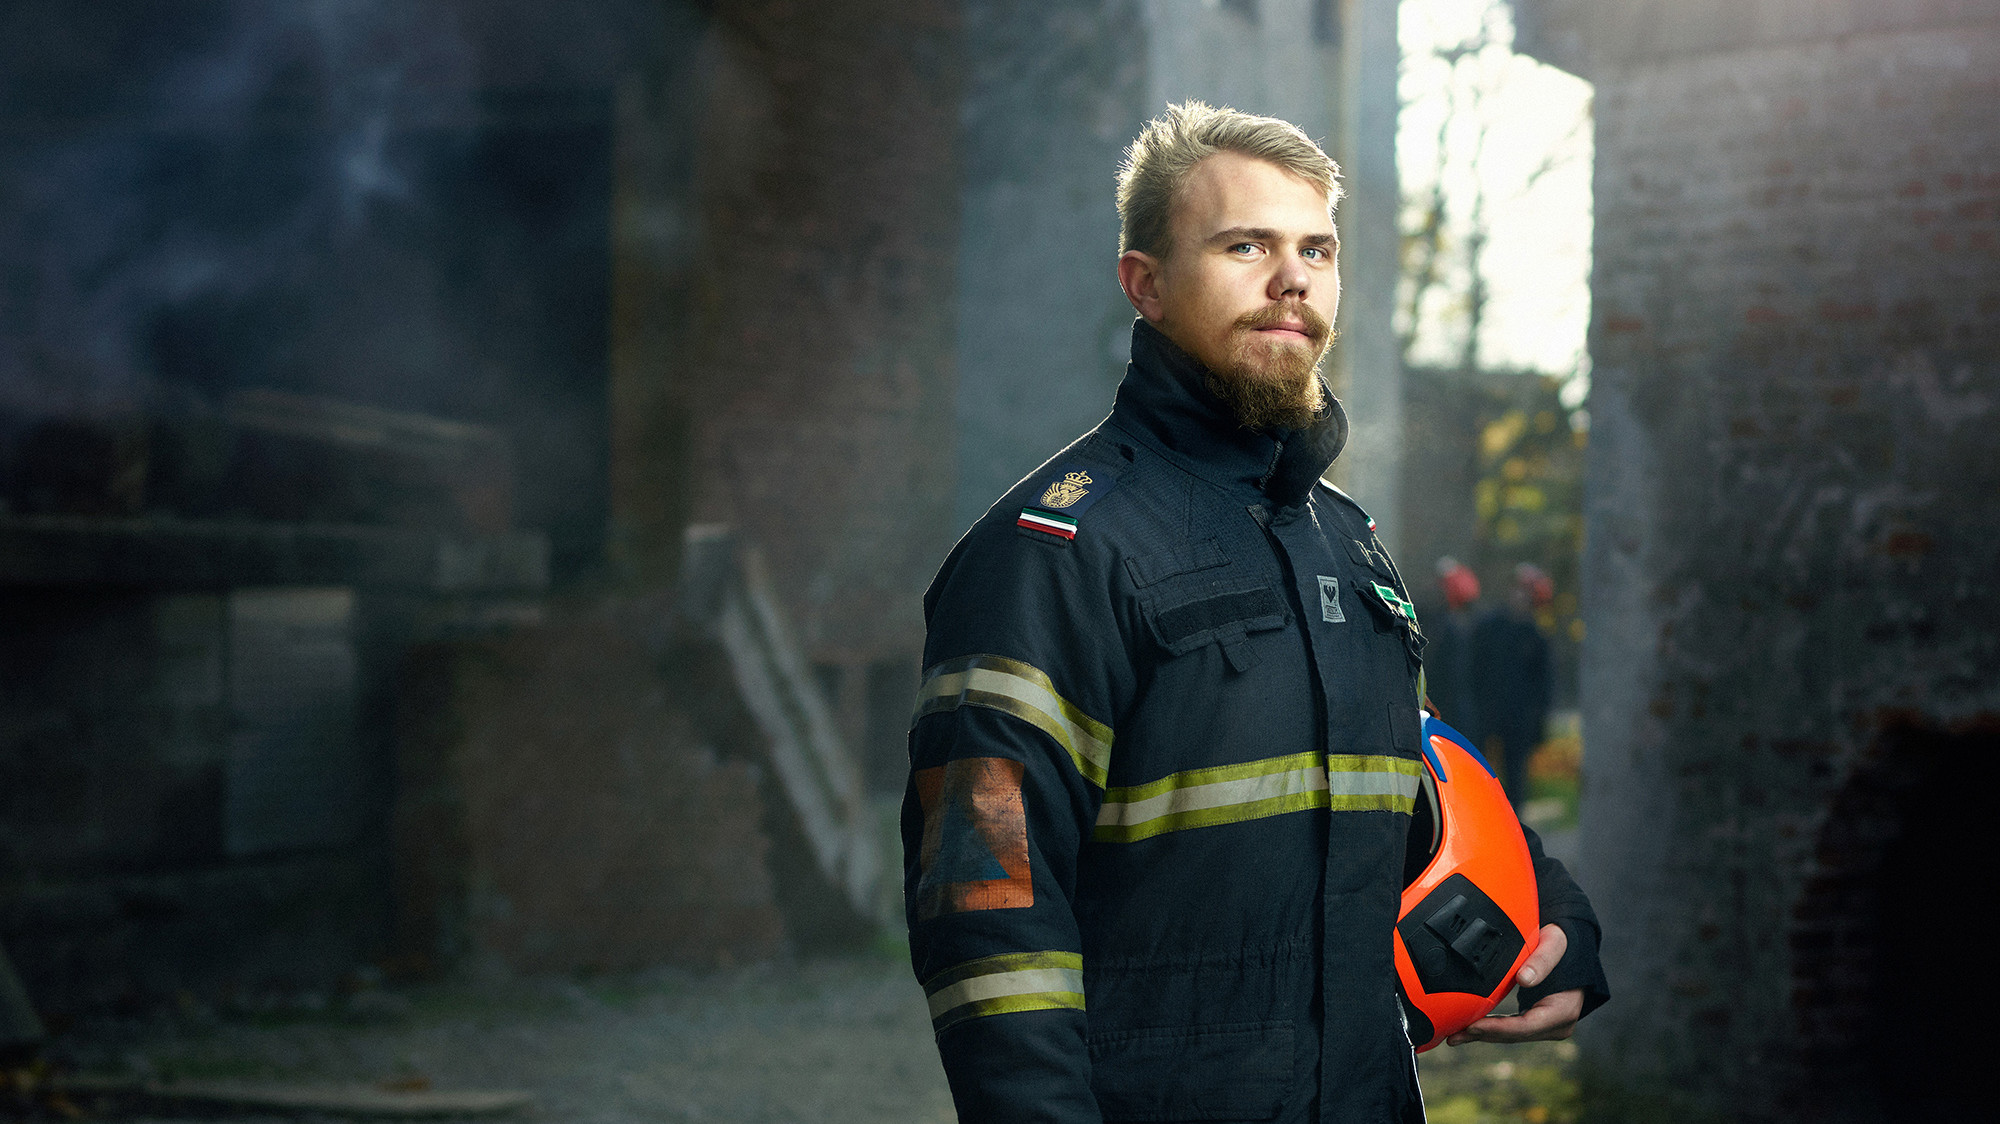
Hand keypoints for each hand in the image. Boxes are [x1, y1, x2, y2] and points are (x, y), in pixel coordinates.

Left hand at [1445, 923, 1582, 1044]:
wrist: (1571, 948)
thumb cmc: (1562, 943)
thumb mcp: (1554, 943)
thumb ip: (1541, 959)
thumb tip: (1525, 978)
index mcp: (1564, 1009)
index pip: (1526, 1026)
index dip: (1498, 1028)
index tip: (1472, 1026)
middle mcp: (1559, 1024)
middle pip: (1516, 1035)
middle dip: (1484, 1035)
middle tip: (1453, 1035)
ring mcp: (1550, 1026)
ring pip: (1512, 1035)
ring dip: (1483, 1035)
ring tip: (1455, 1036)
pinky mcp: (1538, 1023)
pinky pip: (1513, 1029)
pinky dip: (1492, 1029)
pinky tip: (1469, 1029)